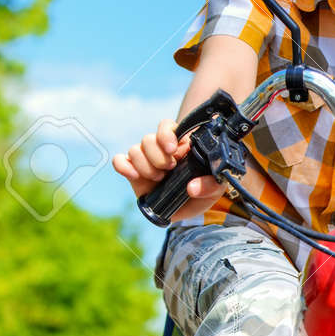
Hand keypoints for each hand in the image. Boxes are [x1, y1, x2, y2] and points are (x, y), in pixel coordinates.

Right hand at [112, 119, 226, 221]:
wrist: (187, 209)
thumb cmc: (202, 191)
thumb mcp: (215, 189)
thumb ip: (210, 186)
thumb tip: (192, 188)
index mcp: (180, 145)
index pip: (166, 126)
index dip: (166, 134)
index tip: (172, 149)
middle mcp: (160, 149)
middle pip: (148, 139)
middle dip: (157, 157)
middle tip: (168, 169)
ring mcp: (145, 159)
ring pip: (134, 150)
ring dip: (145, 166)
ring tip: (158, 179)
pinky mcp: (132, 171)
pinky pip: (119, 161)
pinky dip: (123, 166)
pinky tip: (134, 176)